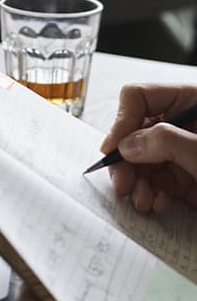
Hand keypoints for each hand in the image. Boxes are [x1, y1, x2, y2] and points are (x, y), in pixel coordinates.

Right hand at [100, 83, 196, 213]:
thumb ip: (167, 142)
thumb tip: (126, 145)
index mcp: (188, 100)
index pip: (138, 97)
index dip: (121, 121)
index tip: (113, 149)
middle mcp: (180, 124)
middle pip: (134, 132)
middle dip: (125, 161)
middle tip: (122, 183)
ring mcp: (181, 151)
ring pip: (140, 160)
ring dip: (136, 182)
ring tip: (142, 201)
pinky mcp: (184, 177)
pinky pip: (156, 181)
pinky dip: (151, 194)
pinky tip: (157, 203)